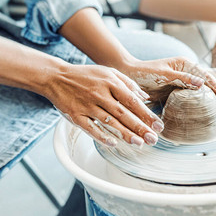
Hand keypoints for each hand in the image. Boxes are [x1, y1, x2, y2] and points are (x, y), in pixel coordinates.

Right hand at [44, 64, 163, 146]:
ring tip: (139, 143)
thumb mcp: (109, 72)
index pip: (132, 101)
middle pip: (124, 114)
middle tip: (153, 139)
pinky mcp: (76, 116)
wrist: (57, 77)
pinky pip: (90, 128)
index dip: (146, 114)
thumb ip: (129, 84)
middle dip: (140, 127)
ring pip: (109, 123)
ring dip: (125, 134)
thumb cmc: (88, 75)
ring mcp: (87, 106)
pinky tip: (114, 143)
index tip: (158, 125)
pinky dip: (102, 136)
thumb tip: (146, 97)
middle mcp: (100, 95)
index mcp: (111, 83)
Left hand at [122, 57, 215, 110]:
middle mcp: (187, 73)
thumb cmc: (143, 73)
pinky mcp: (177, 92)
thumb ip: (181, 78)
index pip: (207, 78)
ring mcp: (183, 83)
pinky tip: (212, 111)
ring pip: (204, 92)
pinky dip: (205, 104)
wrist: (126, 76)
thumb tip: (202, 83)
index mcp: (185, 64)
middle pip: (209, 85)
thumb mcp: (162, 74)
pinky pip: (195, 98)